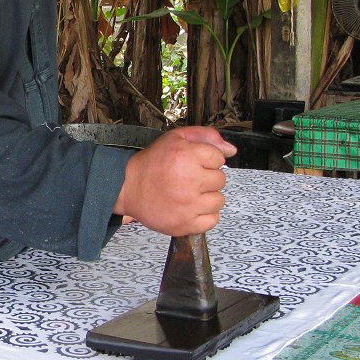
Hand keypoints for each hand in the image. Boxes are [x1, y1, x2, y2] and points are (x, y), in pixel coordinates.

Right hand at [113, 126, 235, 235]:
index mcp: (186, 156)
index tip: (193, 163)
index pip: (219, 158)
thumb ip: (205, 136)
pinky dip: (204, 216)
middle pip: (221, 180)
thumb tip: (232, 150)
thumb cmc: (152, 164)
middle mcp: (189, 180)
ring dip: (207, 197)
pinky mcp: (185, 224)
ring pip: (219, 201)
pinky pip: (212, 220)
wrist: (127, 187)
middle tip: (189, 179)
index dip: (207, 160)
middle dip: (207, 178)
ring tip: (189, 194)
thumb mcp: (175, 138)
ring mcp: (188, 205)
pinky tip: (190, 208)